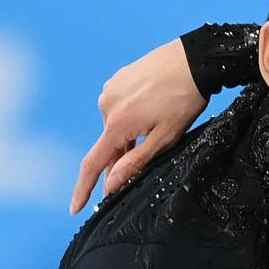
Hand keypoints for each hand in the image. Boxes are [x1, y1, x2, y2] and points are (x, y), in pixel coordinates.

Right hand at [70, 38, 208, 213]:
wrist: (193, 59)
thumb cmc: (184, 101)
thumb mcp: (164, 139)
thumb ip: (135, 163)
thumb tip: (110, 186)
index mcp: (117, 124)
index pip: (93, 164)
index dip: (83, 189)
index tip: (75, 208)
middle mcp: (107, 105)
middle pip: (108, 146)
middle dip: (120, 160)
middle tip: (143, 162)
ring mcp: (110, 89)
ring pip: (114, 127)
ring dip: (127, 138)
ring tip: (156, 126)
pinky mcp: (118, 79)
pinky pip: (119, 109)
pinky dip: (129, 118)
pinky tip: (150, 111)